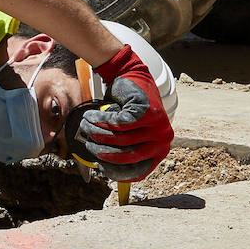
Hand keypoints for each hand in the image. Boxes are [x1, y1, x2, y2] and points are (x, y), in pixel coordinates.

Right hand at [76, 45, 172, 181]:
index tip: (100, 167)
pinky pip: (119, 123)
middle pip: (129, 156)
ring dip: (98, 133)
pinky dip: (101, 121)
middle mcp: (163, 140)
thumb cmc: (126, 107)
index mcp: (160, 149)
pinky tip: (91, 116)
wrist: (130, 76)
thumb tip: (103, 168)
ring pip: (121, 138)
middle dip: (104, 152)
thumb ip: (121, 149)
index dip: (117, 172)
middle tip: (89, 145)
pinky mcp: (147, 112)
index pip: (139, 170)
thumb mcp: (128, 133)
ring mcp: (158, 126)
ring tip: (86, 126)